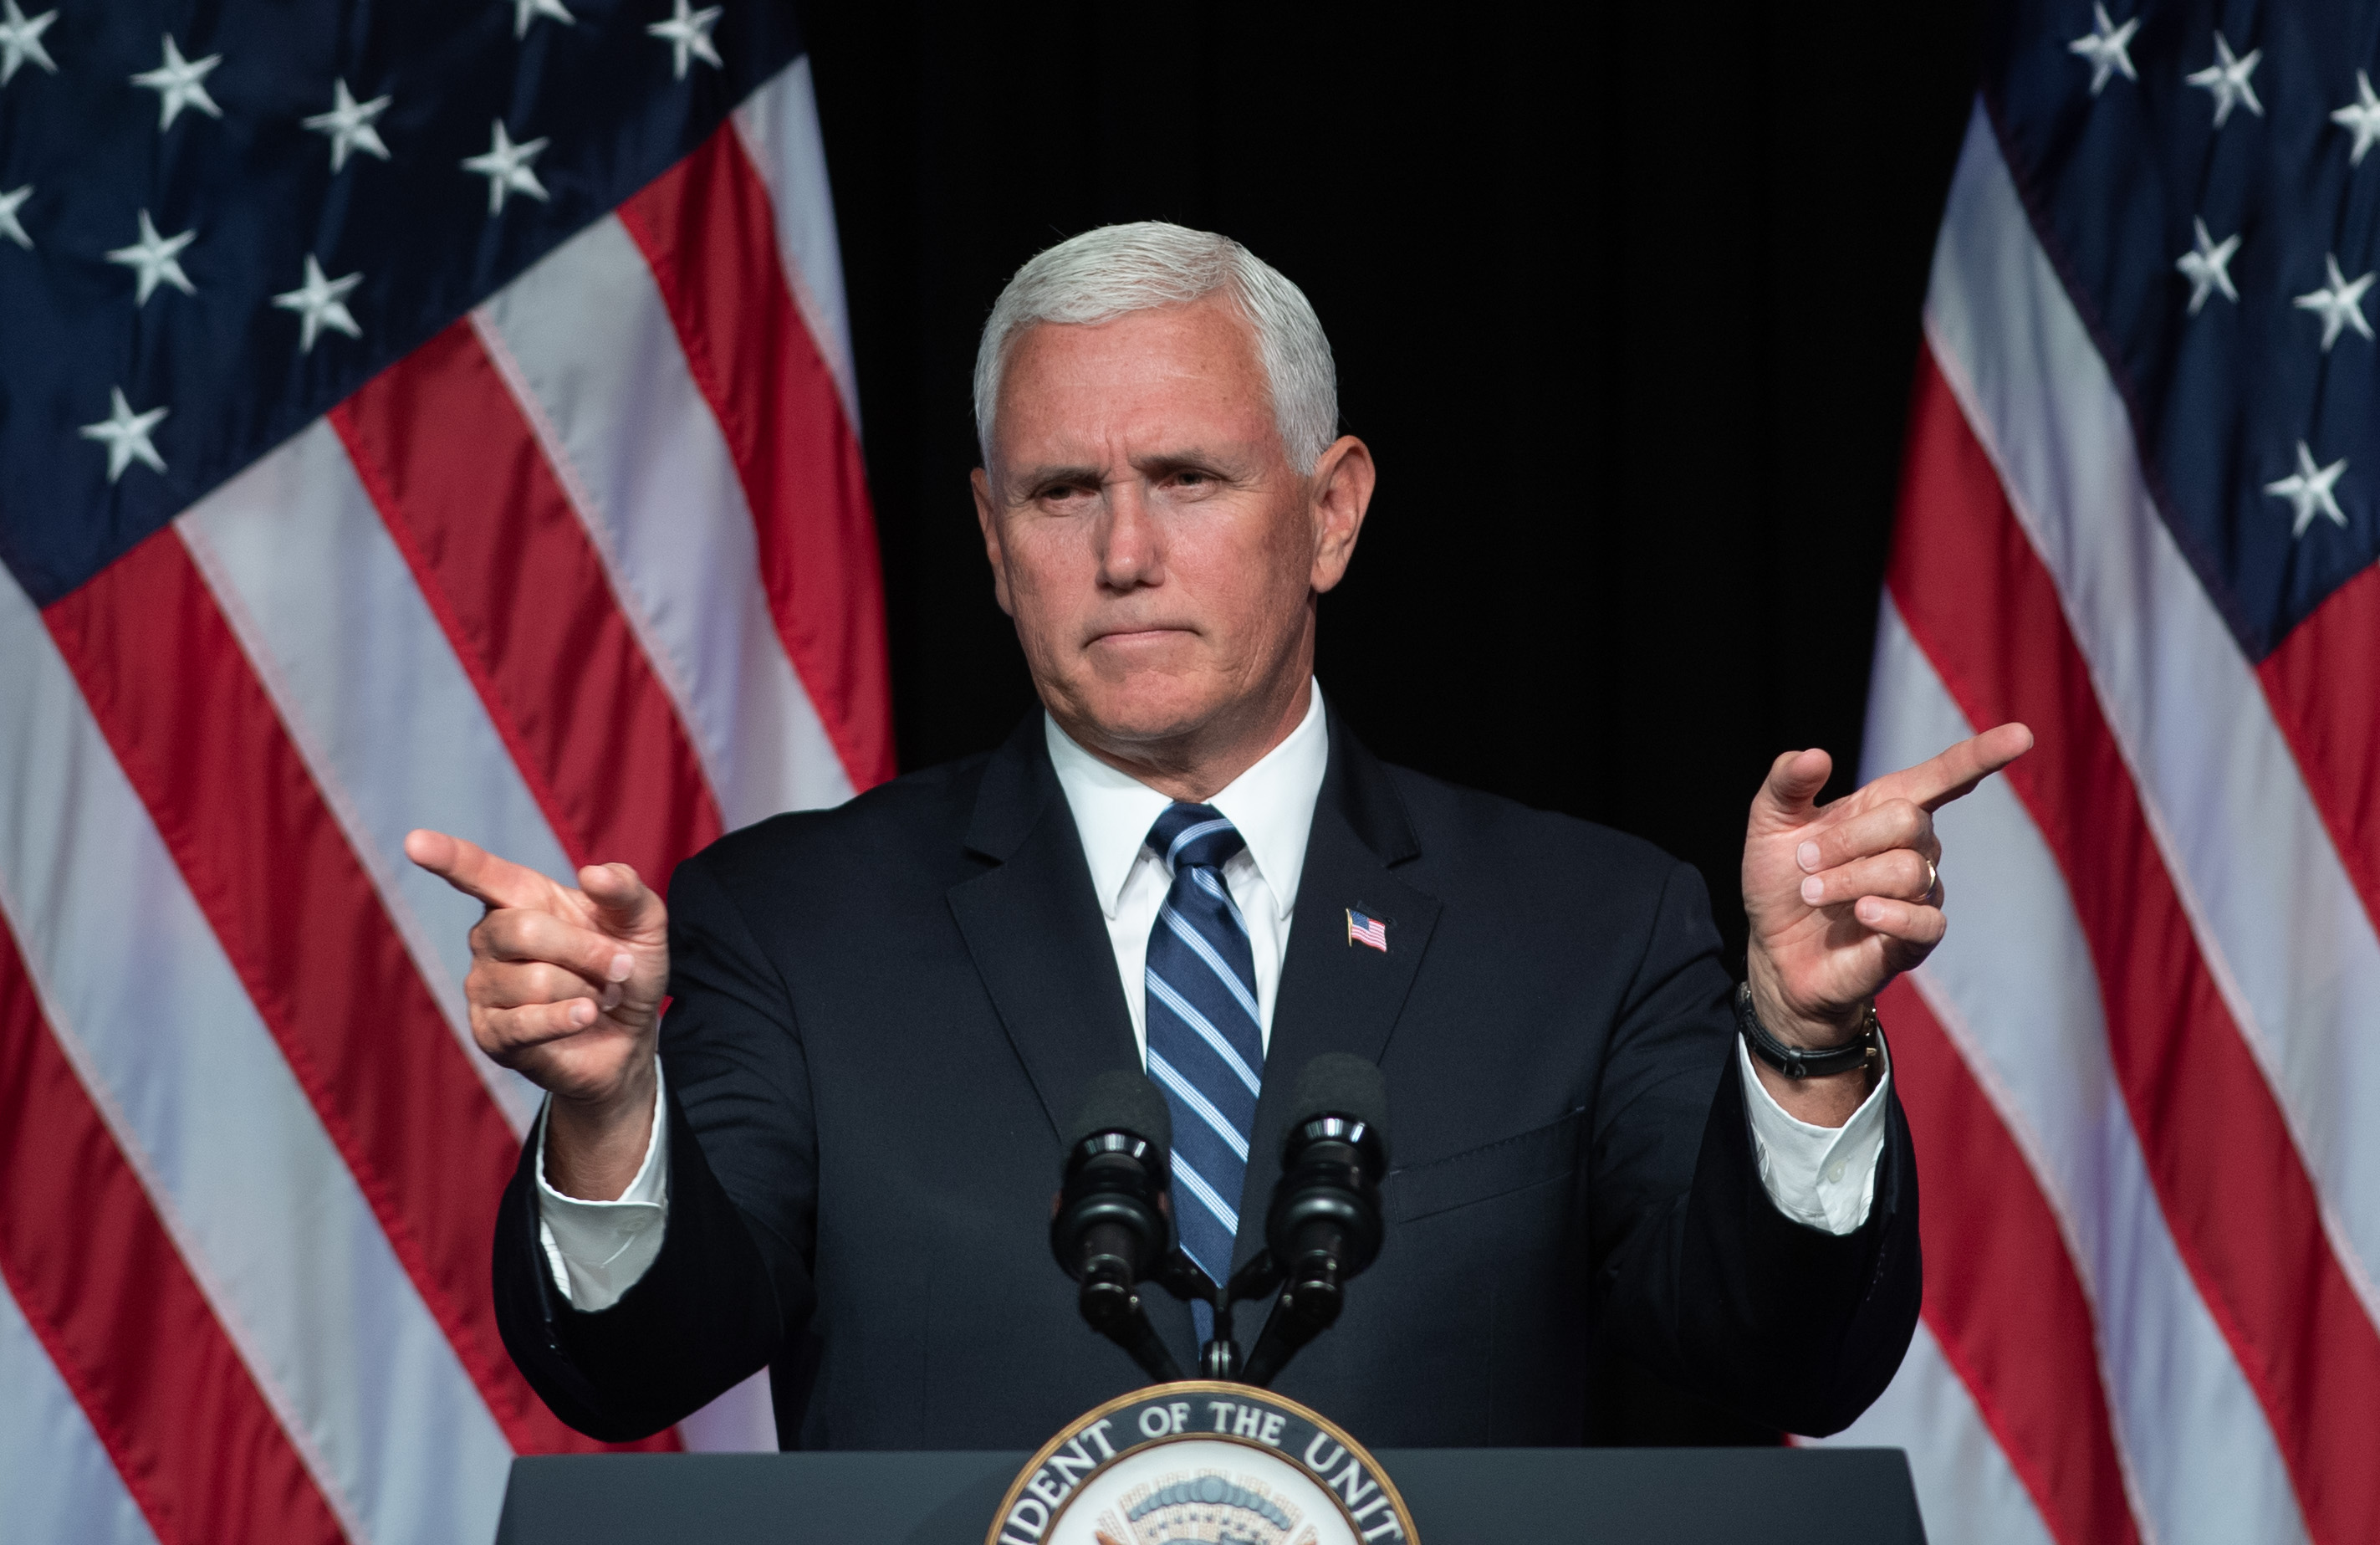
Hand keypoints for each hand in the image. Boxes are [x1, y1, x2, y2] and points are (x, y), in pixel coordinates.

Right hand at [404, 829, 669, 1197]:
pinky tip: (586, 1016)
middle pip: (525, 930)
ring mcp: (484, 987)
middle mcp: (490, 938)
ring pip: (536, 981)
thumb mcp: (644, 922)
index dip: (448, 857)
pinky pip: (526, 1023)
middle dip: (587, 950)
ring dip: (586, 991)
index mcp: (520, 899)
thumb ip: (626, 890)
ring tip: (595, 997)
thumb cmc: (626, 969)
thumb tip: (593, 873)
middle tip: (619, 967)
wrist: (630, 1036)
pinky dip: (566, 1019)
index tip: (415, 842)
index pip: (478, 873)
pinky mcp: (491, 1034)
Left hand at [1741, 724, 2033, 1053]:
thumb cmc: (1781, 881)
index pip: (1945, 776)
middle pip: (1909, 822)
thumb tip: (1817, 755)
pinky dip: (1889, 915)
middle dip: (1848, 840)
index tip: (2022, 736)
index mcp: (1887, 808)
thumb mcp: (1769, 824)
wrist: (1775, 950)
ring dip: (1849, 881)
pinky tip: (1861, 915)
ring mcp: (1922, 893)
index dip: (1983, 755)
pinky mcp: (1919, 939)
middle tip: (1805, 861)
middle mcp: (1916, 846)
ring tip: (1813, 893)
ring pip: (1909, 872)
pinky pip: (1925, 921)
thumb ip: (1787, 783)